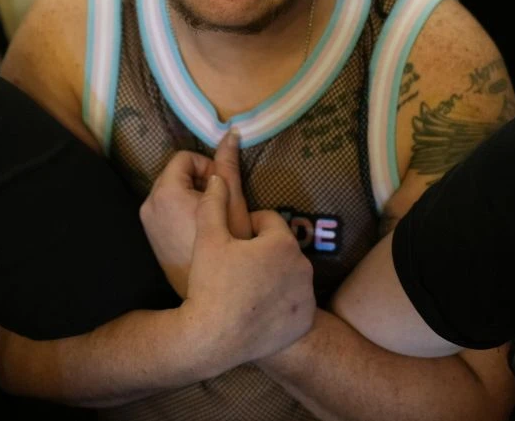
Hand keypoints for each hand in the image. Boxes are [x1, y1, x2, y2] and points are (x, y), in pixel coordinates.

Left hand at [140, 131, 250, 295]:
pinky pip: (165, 210)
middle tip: (221, 205)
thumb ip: (228, 165)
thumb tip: (231, 132)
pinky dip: (182, 211)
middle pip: (175, 174)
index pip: (185, 158)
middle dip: (200, 183)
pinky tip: (201, 231)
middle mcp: (148, 204)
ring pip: (171, 192)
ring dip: (192, 197)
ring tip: (213, 219)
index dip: (208, 167)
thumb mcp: (233, 202)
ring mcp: (146, 223)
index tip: (223, 189)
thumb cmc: (228, 247)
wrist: (213, 294)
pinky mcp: (150, 237)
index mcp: (165, 192)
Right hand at [182, 173, 315, 372]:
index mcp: (282, 242)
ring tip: (247, 290)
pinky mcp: (306, 320)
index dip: (247, 230)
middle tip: (237, 269)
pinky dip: (283, 304)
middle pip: (281, 249)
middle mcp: (303, 266)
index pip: (268, 221)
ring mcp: (307, 296)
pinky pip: (296, 303)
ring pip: (290, 275)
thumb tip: (217, 176)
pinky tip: (260, 310)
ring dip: (274, 276)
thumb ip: (213, 203)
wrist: (213, 338)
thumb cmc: (210, 284)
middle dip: (262, 253)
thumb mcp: (207, 238)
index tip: (232, 245)